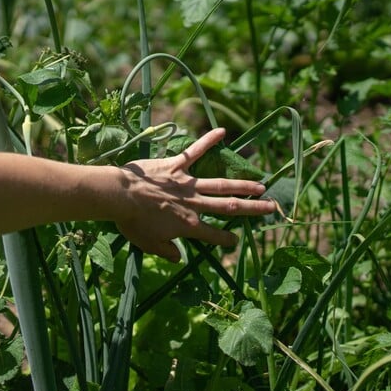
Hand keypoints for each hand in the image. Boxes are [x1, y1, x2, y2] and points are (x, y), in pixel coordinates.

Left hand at [115, 128, 275, 261]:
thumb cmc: (132, 222)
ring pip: (220, 184)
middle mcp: (193, 204)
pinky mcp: (176, 165)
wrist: (120, 196)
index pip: (212, 234)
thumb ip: (167, 251)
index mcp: (187, 225)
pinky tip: (222, 131)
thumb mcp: (148, 244)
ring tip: (261, 185)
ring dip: (242, 184)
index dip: (225, 240)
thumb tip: (178, 258)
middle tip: (271, 208)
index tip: (236, 243)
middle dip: (251, 209)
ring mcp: (186, 183)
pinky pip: (194, 152)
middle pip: (228, 207)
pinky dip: (208, 141)